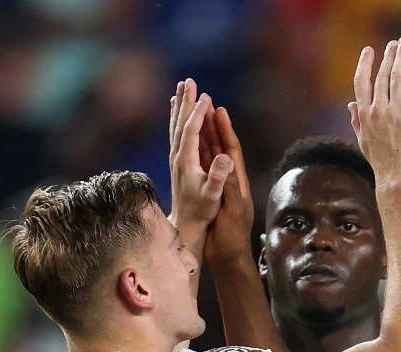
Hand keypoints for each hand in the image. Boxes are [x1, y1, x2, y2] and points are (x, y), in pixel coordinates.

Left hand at [169, 79, 234, 256]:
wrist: (186, 223)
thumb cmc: (202, 210)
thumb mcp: (213, 195)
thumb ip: (218, 176)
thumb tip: (225, 156)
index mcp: (186, 161)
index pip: (191, 131)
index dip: (198, 113)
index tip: (206, 97)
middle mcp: (177, 156)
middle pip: (180, 122)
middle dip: (185, 101)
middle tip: (189, 81)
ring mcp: (175, 158)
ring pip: (176, 125)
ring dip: (179, 105)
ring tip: (181, 88)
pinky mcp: (177, 161)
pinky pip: (176, 133)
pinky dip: (177, 118)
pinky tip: (176, 110)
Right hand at [203, 106, 255, 267]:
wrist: (227, 254)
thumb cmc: (233, 236)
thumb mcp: (232, 210)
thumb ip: (230, 187)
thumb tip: (227, 163)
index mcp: (237, 181)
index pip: (231, 149)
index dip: (225, 130)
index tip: (218, 109)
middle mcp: (228, 178)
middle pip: (219, 145)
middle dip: (212, 124)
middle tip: (204, 101)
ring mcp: (217, 184)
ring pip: (208, 153)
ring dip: (202, 133)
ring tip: (195, 112)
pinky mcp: (208, 191)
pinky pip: (200, 166)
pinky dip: (195, 151)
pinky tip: (187, 141)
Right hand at [348, 37, 400, 197]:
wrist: (395, 178)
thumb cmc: (380, 162)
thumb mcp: (363, 141)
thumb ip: (357, 121)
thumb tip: (351, 106)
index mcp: (364, 115)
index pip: (360, 83)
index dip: (364, 64)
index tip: (369, 51)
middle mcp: (377, 111)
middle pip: (381, 76)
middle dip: (388, 56)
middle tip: (395, 42)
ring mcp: (394, 113)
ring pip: (397, 78)